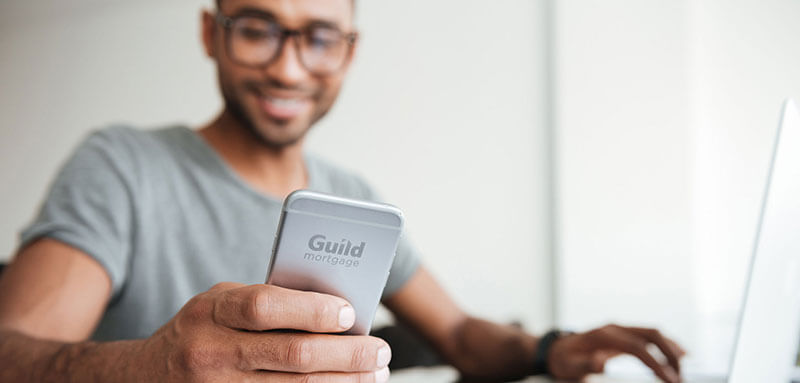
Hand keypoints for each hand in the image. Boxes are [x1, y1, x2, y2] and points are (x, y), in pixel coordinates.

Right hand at [140, 282, 391, 381]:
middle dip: (346, 354)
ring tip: (374, 373)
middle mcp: (211, 354)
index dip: (312, 310)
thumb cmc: (201, 329)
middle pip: (292, 356)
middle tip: (379, 350)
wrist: (146, 377)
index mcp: (211, 312)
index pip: (267, 307)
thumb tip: (334, 309)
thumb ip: (266, 301)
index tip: (349, 313)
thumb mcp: (220, 302)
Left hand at [548, 324, 685, 382]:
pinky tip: (680, 354)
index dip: (657, 364)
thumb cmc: (563, 360)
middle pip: (651, 334)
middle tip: (680, 378)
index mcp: (604, 335)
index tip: (671, 381)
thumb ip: (585, 364)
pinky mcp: (623, 334)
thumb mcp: (569, 366)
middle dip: (670, 355)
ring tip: (682, 371)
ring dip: (670, 350)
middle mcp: (615, 328)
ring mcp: (620, 329)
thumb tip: (602, 363)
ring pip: (652, 333)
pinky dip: (665, 344)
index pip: (638, 348)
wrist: (556, 350)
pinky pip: (648, 336)